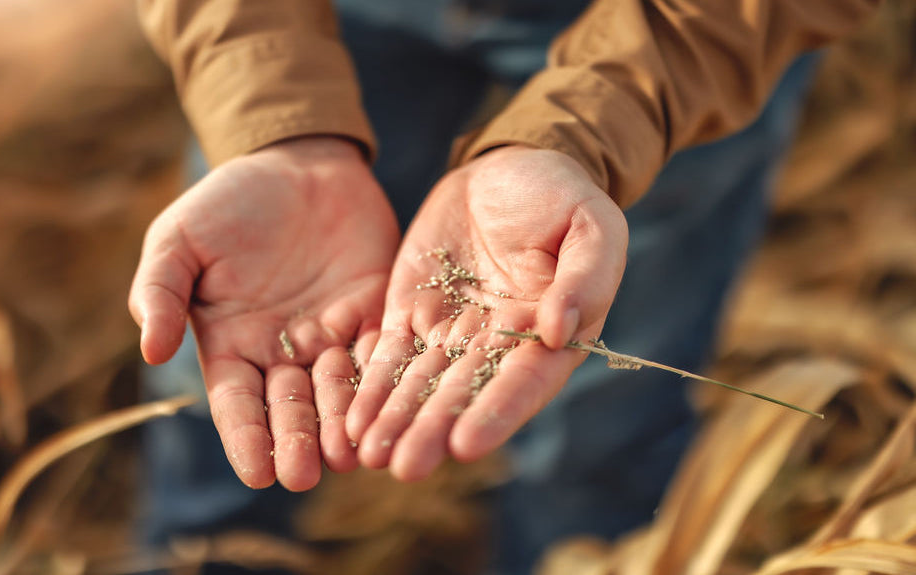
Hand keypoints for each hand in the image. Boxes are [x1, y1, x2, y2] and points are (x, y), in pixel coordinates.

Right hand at [129, 137, 398, 490]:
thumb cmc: (229, 202)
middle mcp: (282, 353)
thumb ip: (162, 291)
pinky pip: (381, 352)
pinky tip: (387, 406)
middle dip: (297, 443)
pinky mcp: (376, 313)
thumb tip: (151, 351)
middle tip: (304, 476)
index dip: (246, 439)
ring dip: (342, 425)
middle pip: (290, 408)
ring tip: (348, 455)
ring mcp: (332, 336)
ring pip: (338, 391)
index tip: (255, 475)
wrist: (296, 163)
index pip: (238, 404)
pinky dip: (382, 380)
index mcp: (232, 346)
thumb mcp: (179, 239)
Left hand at [345, 145, 627, 480]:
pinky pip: (388, 355)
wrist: (508, 168)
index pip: (522, 381)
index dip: (495, 413)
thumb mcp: (591, 225)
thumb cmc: (563, 197)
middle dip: (432, 430)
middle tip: (405, 468)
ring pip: (420, 385)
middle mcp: (497, 347)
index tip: (466, 445)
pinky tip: (350, 421)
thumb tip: (559, 331)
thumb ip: (584, 278)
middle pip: (463, 394)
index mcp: (547, 334)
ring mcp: (450, 333)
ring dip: (396, 421)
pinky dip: (370, 387)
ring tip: (370, 457)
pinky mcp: (411, 313)